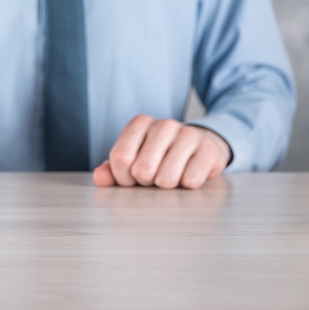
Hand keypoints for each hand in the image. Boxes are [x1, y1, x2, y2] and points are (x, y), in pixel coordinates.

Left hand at [93, 115, 230, 188]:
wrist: (199, 150)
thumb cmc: (160, 158)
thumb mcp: (133, 161)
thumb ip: (112, 169)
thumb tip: (99, 178)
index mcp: (140, 123)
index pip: (120, 158)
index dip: (124, 178)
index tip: (132, 179)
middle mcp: (164, 124)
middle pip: (142, 170)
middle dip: (146, 183)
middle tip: (154, 177)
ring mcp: (188, 134)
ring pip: (166, 179)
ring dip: (167, 186)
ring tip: (171, 176)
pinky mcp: (209, 150)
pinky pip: (190, 181)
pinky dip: (187, 186)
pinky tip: (189, 175)